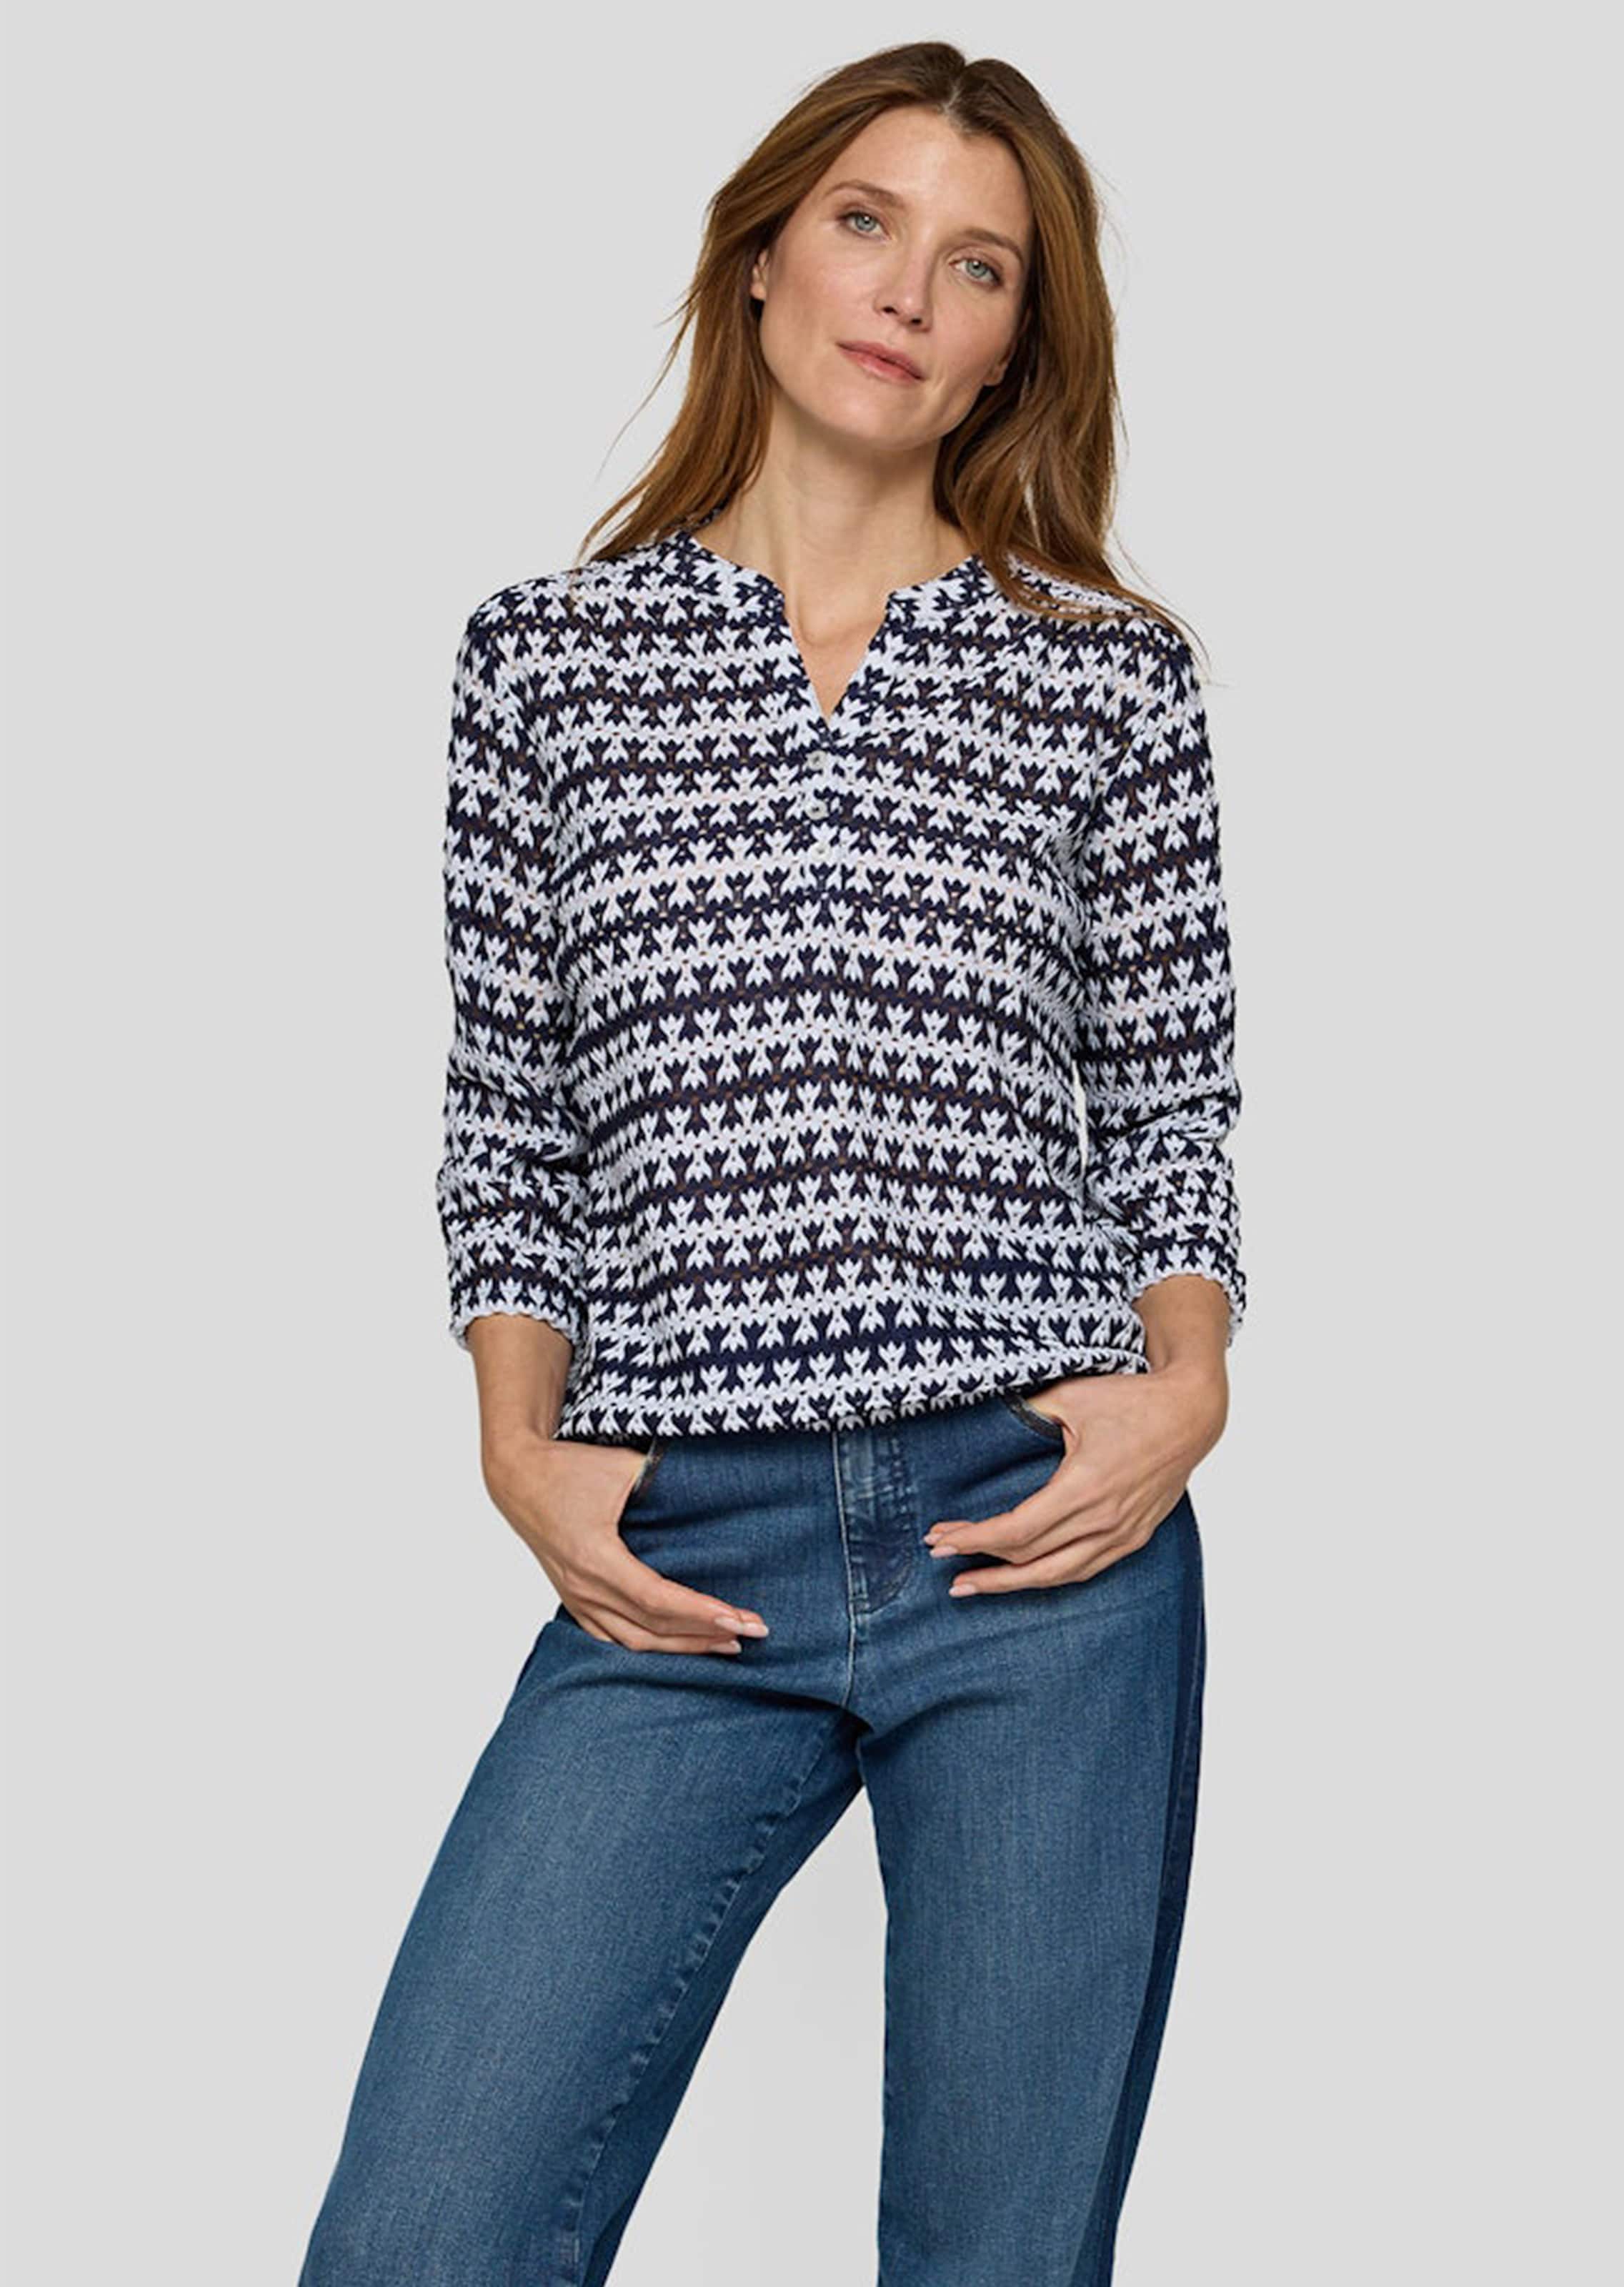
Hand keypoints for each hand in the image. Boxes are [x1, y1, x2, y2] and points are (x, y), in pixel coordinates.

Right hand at [482, 1431, 769, 1653]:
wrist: (518, 1478)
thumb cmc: (568, 1468)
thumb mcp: (620, 1466)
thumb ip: (663, 1480)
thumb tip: (713, 1488)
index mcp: (596, 1557)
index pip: (658, 1599)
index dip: (701, 1612)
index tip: (740, 1619)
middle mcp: (584, 1588)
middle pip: (654, 1628)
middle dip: (706, 1634)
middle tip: (752, 1633)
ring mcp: (577, 1599)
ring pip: (635, 1641)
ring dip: (683, 1646)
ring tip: (726, 1645)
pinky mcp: (574, 1601)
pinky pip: (614, 1638)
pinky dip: (650, 1647)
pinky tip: (679, 1647)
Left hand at [922, 1363, 1227, 1593]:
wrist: (1189, 1413)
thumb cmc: (1131, 1400)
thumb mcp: (1070, 1396)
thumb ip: (1025, 1413)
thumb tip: (982, 1425)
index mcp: (1084, 1487)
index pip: (1016, 1530)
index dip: (974, 1539)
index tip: (939, 1540)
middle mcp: (1103, 1519)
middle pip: (1029, 1559)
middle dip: (979, 1561)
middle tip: (942, 1557)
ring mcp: (1122, 1534)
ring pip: (1057, 1574)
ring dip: (1010, 1584)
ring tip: (971, 1585)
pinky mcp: (1134, 1537)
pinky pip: (1084, 1569)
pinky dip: (1048, 1576)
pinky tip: (1022, 1577)